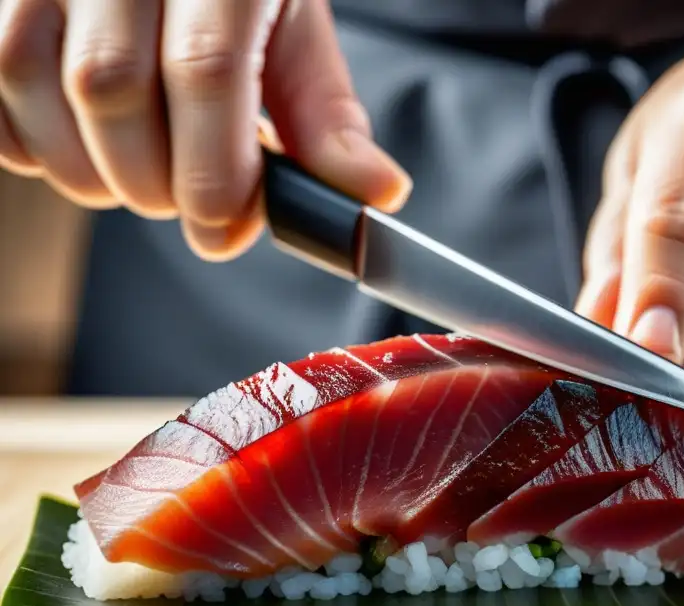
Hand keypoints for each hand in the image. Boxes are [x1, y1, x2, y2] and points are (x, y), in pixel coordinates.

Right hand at [0, 0, 411, 259]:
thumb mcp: (290, 26)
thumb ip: (324, 116)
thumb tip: (377, 193)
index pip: (205, 70)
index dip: (215, 172)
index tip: (225, 229)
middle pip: (110, 86)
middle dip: (150, 180)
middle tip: (183, 198)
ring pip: (32, 82)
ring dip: (86, 169)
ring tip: (134, 173)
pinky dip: (25, 138)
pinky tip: (75, 143)